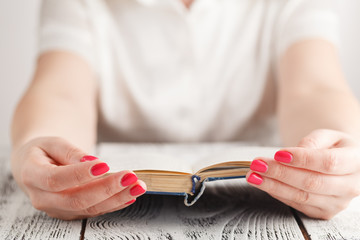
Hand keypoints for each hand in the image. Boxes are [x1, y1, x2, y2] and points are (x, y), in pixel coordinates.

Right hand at [11, 137, 145, 219]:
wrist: (35, 166)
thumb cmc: (44, 151)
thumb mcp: (52, 142)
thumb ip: (69, 151)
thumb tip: (91, 161)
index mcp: (32, 176)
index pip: (56, 179)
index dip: (80, 174)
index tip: (105, 165)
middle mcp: (43, 198)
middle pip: (77, 198)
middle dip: (107, 189)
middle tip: (131, 177)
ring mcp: (57, 209)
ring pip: (89, 208)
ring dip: (117, 198)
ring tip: (138, 186)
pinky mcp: (71, 213)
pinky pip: (94, 211)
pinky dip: (115, 204)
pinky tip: (131, 195)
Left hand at [246, 129, 359, 219]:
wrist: (341, 163)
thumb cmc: (333, 147)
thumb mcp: (328, 135)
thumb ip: (313, 141)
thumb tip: (293, 153)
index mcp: (356, 162)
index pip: (328, 163)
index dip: (302, 159)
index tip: (278, 154)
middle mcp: (351, 186)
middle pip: (312, 182)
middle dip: (280, 173)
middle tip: (257, 164)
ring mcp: (338, 203)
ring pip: (302, 196)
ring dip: (273, 186)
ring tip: (253, 175)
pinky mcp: (323, 212)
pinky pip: (297, 204)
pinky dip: (277, 193)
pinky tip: (264, 183)